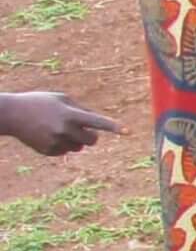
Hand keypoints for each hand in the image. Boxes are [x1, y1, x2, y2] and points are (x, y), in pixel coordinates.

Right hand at [0, 91, 117, 155]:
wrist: (11, 115)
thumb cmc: (39, 103)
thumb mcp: (60, 98)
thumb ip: (82, 109)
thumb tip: (99, 123)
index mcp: (69, 114)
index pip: (97, 121)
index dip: (113, 127)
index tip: (128, 132)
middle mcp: (64, 130)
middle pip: (93, 140)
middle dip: (92, 136)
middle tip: (83, 130)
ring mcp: (56, 142)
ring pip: (80, 147)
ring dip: (76, 140)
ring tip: (59, 129)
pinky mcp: (49, 151)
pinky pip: (66, 152)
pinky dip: (62, 145)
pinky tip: (48, 135)